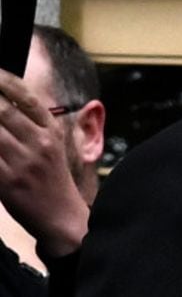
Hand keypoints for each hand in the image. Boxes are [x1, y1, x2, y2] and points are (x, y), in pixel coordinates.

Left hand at [0, 67, 89, 258]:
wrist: (61, 215)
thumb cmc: (52, 178)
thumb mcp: (53, 145)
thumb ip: (32, 123)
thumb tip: (6, 102)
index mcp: (51, 130)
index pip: (26, 97)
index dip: (4, 80)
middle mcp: (39, 143)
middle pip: (2, 110)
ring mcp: (23, 163)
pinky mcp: (7, 182)